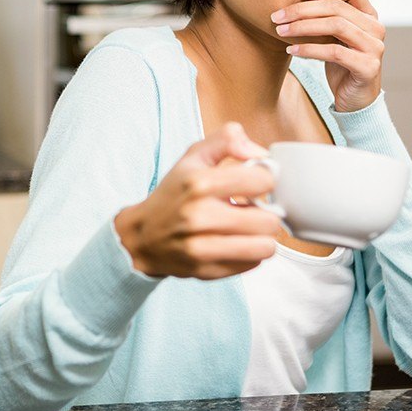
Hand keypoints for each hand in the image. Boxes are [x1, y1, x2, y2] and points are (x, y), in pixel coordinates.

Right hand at [114, 123, 279, 279]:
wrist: (142, 236)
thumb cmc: (174, 194)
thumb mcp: (194, 155)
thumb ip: (228, 139)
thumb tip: (260, 153)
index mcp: (199, 183)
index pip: (263, 181)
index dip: (266, 179)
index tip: (256, 183)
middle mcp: (200, 216)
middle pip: (269, 219)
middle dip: (266, 212)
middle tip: (251, 208)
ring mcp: (202, 248)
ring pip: (265, 246)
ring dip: (261, 236)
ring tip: (247, 227)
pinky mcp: (207, 271)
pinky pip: (253, 264)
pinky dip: (250, 253)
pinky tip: (236, 242)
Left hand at [272, 0, 384, 111]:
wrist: (355, 99)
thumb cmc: (341, 64)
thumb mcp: (335, 36)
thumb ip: (328, 16)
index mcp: (370, 16)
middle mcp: (376, 28)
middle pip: (338, 8)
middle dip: (303, 9)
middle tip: (278, 15)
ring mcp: (375, 47)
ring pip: (336, 26)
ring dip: (303, 27)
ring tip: (281, 31)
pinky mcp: (368, 67)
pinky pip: (334, 52)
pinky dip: (310, 49)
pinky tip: (292, 50)